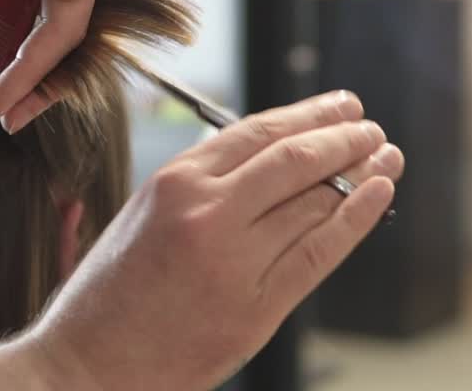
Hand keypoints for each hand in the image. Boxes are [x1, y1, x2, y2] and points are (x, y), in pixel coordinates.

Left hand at [0, 0, 117, 130]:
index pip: (72, 12)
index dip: (40, 63)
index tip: (1, 102)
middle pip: (81, 31)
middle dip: (45, 80)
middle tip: (6, 118)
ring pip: (75, 38)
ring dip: (46, 79)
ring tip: (9, 112)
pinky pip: (61, 31)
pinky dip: (41, 62)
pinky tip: (16, 88)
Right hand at [21, 91, 403, 389]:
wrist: (88, 363)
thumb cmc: (111, 294)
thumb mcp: (145, 215)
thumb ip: (202, 186)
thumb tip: (269, 161)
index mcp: (173, 182)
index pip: (257, 132)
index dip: (308, 115)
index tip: (339, 108)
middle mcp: (206, 212)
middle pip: (294, 159)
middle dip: (342, 138)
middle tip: (369, 127)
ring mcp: (234, 260)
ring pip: (314, 202)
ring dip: (359, 174)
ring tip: (384, 158)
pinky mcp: (256, 308)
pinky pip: (319, 252)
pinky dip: (357, 219)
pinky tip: (379, 194)